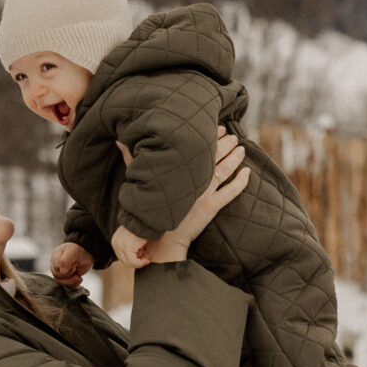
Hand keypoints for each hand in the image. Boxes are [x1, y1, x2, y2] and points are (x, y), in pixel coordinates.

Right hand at [48, 242, 93, 286]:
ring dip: (72, 281)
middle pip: (57, 276)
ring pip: (60, 282)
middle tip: (76, 268)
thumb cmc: (78, 251)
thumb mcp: (73, 251)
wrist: (86, 254)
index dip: (66, 268)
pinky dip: (74, 284)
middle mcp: (55, 265)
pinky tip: (78, 278)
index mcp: (55, 257)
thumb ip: (66, 260)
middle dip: (69, 275)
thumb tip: (62, 271)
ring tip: (78, 275)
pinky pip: (66, 286)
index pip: (56, 267)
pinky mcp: (65, 279)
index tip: (73, 264)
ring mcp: (59, 273)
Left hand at [107, 226, 151, 268]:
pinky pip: (133, 261)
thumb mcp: (132, 237)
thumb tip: (137, 257)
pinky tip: (146, 258)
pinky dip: (141, 262)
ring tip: (147, 256)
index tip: (142, 257)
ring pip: (128, 263)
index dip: (133, 260)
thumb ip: (131, 246)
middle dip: (137, 262)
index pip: (122, 256)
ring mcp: (120, 246)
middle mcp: (116, 244)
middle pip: (124, 261)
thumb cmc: (141, 226)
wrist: (143, 219)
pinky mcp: (126, 248)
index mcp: (115, 240)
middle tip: (146, 258)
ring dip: (140, 262)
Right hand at [144, 129, 248, 264]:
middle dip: (225, 143)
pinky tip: (247, 172)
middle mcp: (193, 179)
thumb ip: (131, 159)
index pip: (197, 147)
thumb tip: (119, 141)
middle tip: (233, 136)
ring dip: (235, 158)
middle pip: (214, 155)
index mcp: (178, 170)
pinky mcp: (211, 207)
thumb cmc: (147, 208)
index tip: (218, 128)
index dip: (209, 136)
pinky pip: (231, 192)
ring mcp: (204, 193)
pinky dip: (241, 182)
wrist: (159, 238)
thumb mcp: (138, 180)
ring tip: (241, 148)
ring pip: (224, 170)